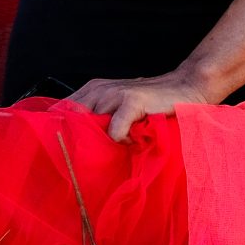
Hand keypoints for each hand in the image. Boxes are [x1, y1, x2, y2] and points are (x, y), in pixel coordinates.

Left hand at [67, 71, 209, 142]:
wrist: (186, 88)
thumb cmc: (150, 104)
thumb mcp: (118, 107)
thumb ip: (98, 118)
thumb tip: (73, 143)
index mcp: (92, 89)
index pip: (60, 111)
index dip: (59, 131)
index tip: (63, 150)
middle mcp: (100, 89)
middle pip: (70, 120)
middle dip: (75, 140)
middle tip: (87, 156)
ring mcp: (115, 93)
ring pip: (91, 126)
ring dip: (101, 142)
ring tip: (117, 145)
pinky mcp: (132, 100)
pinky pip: (114, 130)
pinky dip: (121, 140)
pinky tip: (132, 139)